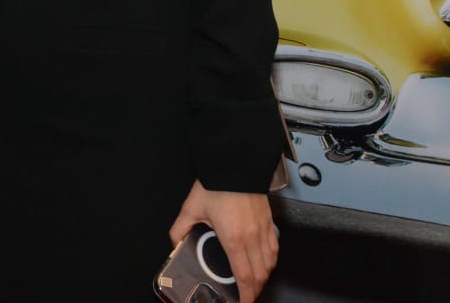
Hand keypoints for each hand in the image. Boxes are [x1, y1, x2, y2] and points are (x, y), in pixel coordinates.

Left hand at [168, 181, 276, 302]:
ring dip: (263, 277)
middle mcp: (253, 237)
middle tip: (245, 296)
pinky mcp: (270, 220)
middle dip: (254, 290)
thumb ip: (180, 229)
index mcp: (234, 239)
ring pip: (270, 263)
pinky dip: (271, 260)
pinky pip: (275, 248)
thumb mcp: (191, 208)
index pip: (245, 277)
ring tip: (254, 283)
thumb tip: (174, 243)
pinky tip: (264, 262)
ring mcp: (264, 229)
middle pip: (260, 275)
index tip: (241, 302)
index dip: (245, 295)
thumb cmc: (217, 183)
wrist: (236, 161)